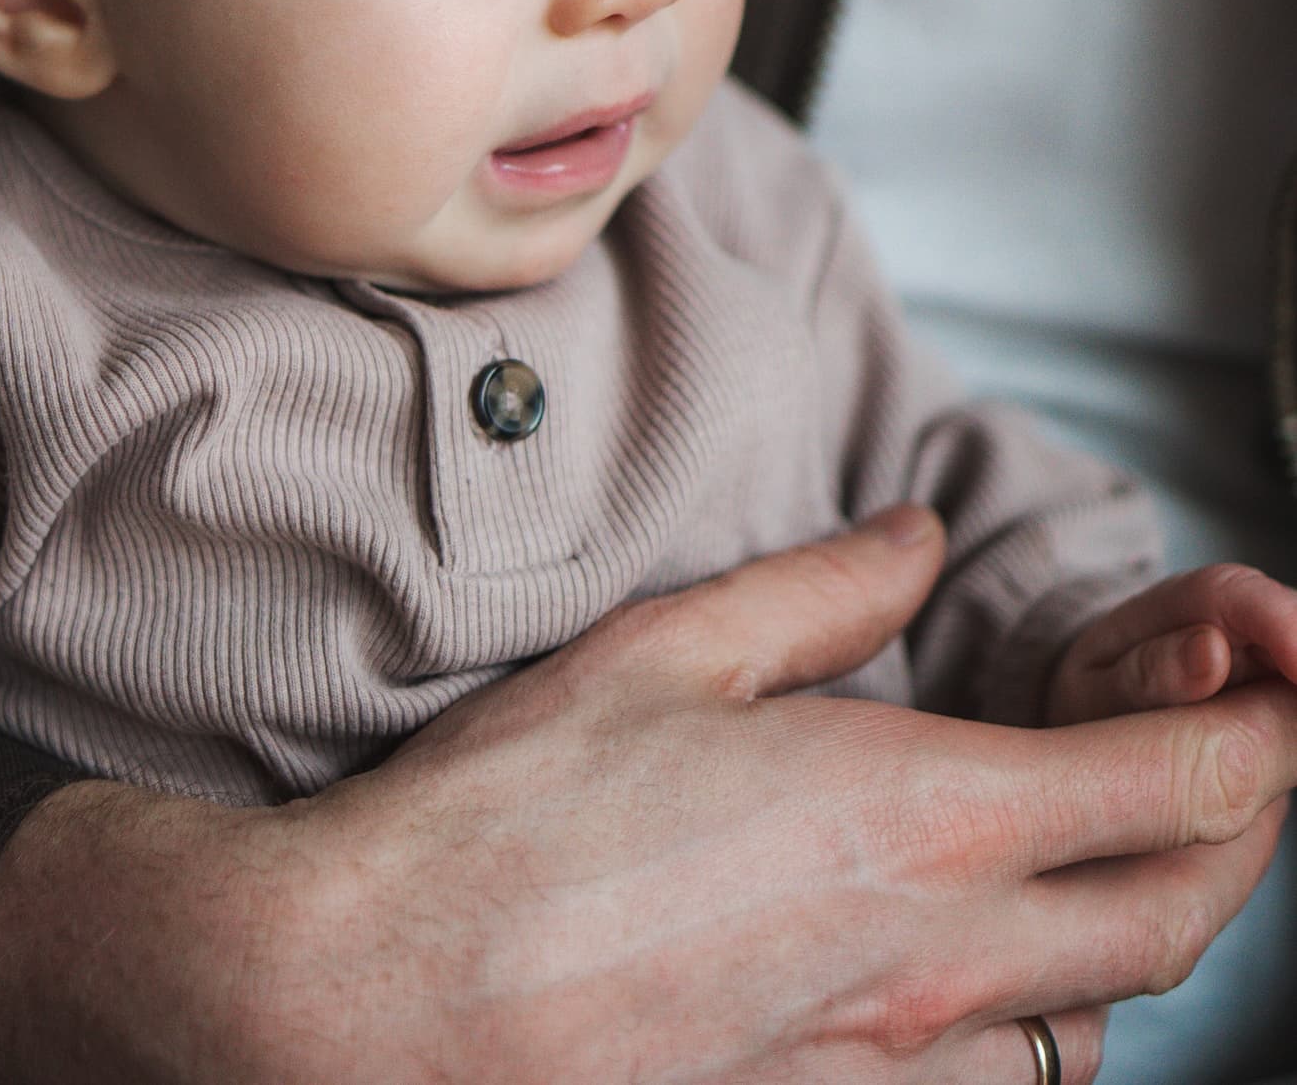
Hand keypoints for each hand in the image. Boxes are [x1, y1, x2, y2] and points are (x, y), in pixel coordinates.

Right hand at [0, 509, 1296, 1084]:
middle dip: (1253, 834)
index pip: (1179, 787)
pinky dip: (1035, 1039)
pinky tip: (987, 992)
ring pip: (1101, 1029)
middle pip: (1182, 916)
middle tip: (1250, 769)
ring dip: (1137, 939)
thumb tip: (914, 540)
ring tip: (1112, 872)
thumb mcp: (665, 652)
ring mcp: (886, 1071)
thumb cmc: (503, 823)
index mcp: (911, 814)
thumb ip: (824, 592)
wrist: (368, 1008)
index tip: (1287, 686)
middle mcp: (934, 963)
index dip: (1272, 735)